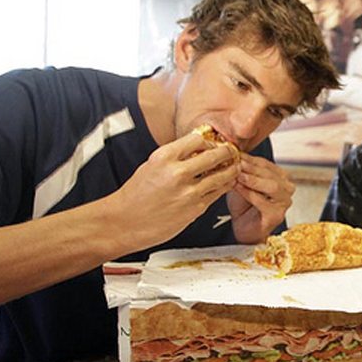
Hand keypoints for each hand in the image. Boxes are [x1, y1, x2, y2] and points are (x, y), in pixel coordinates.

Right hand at [110, 130, 239, 250]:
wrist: (126, 221)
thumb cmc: (137, 194)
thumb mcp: (152, 165)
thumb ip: (175, 155)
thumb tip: (199, 146)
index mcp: (165, 156)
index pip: (198, 139)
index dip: (209, 140)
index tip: (214, 143)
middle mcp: (178, 172)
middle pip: (215, 155)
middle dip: (227, 152)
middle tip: (232, 152)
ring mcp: (189, 192)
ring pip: (222, 175)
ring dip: (231, 170)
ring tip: (235, 166)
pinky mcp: (195, 209)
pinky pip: (217, 193)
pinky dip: (224, 186)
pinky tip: (226, 183)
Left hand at [227, 153, 293, 243]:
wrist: (243, 229)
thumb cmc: (243, 206)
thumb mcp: (241, 182)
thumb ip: (241, 170)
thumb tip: (233, 153)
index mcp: (281, 178)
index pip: (266, 164)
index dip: (250, 159)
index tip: (235, 154)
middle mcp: (287, 189)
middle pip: (270, 174)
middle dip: (252, 168)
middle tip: (236, 163)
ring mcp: (284, 203)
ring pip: (272, 186)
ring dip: (253, 180)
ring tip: (238, 175)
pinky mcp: (277, 216)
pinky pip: (263, 201)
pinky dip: (249, 193)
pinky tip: (238, 187)